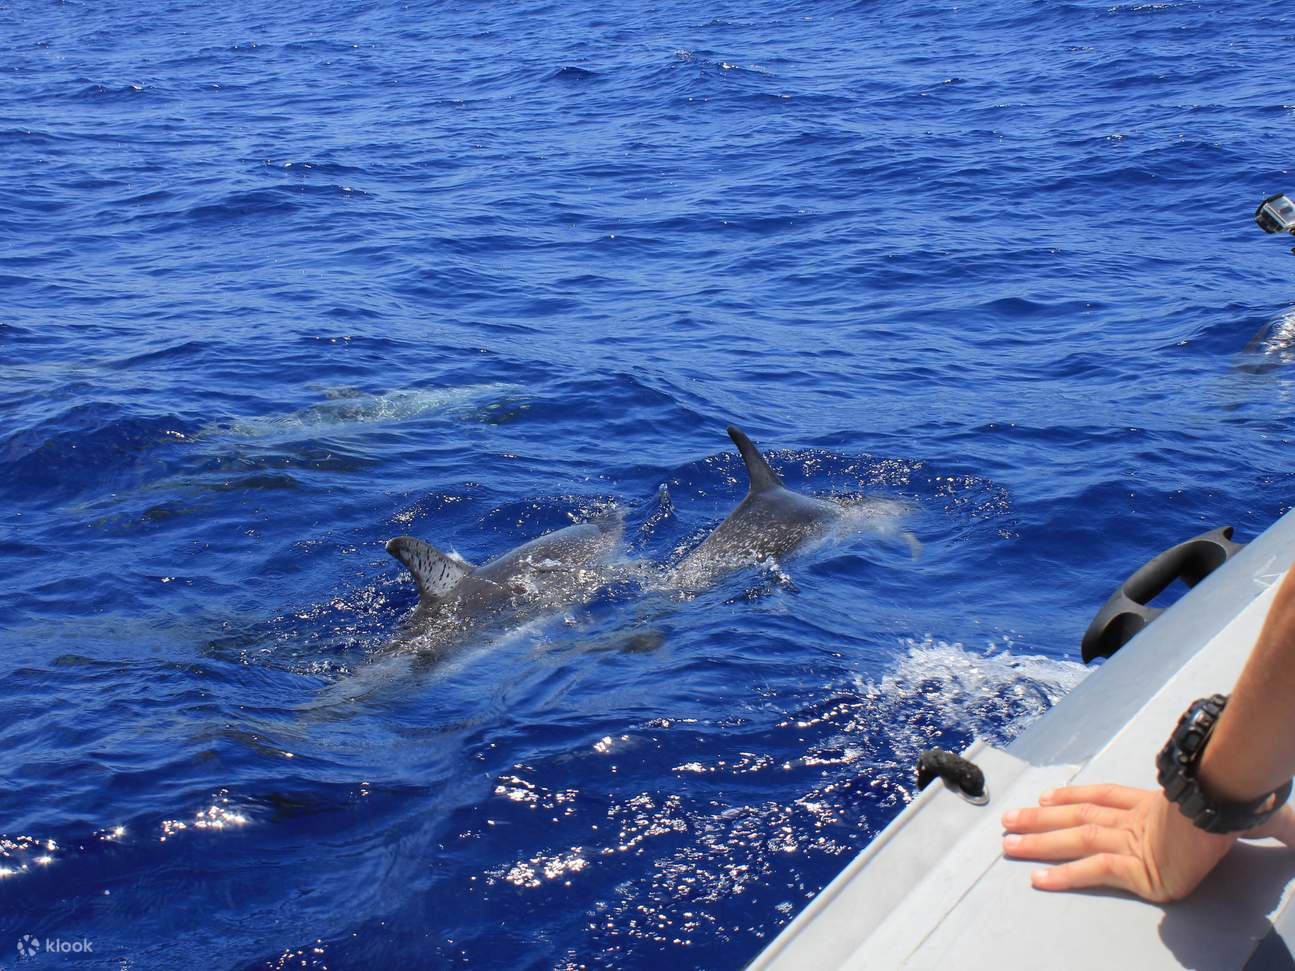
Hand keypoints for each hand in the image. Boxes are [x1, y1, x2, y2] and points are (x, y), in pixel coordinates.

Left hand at [1001, 783, 1294, 902]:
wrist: (1226, 806)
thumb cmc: (1231, 804)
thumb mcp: (1238, 811)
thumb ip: (1257, 822)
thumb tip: (1286, 832)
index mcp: (1152, 804)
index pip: (1103, 796)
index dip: (1073, 795)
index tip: (1048, 794)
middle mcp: (1134, 819)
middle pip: (1077, 815)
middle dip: (1040, 818)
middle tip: (1006, 820)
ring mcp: (1131, 840)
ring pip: (1074, 838)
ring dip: (1038, 840)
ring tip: (1008, 842)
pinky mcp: (1135, 866)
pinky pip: (1092, 871)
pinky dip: (1064, 875)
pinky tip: (1040, 880)